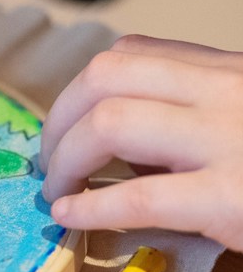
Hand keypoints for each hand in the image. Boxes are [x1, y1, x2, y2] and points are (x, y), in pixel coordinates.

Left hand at [40, 35, 242, 250]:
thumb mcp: (241, 112)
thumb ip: (188, 111)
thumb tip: (110, 143)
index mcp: (224, 70)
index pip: (127, 54)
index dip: (77, 91)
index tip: (63, 126)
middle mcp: (224, 92)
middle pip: (104, 78)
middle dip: (58, 120)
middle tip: (48, 161)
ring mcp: (228, 140)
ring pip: (109, 124)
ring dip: (63, 158)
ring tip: (55, 190)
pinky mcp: (232, 199)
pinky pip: (137, 197)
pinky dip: (89, 208)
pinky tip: (69, 218)